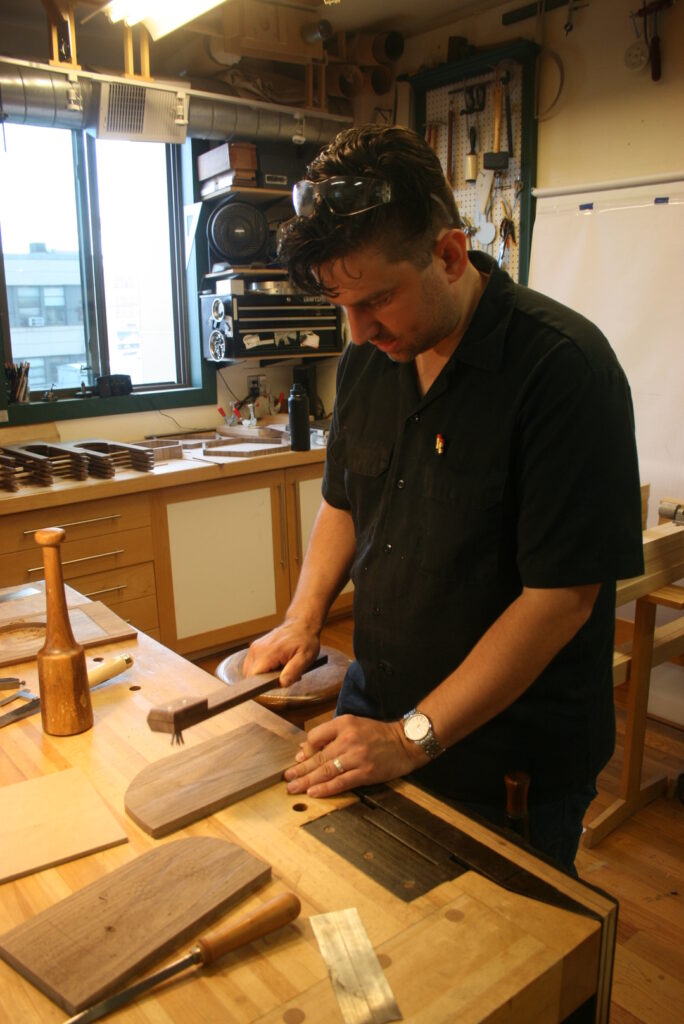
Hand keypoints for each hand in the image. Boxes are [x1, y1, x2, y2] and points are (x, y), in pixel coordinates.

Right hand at [242, 619, 319, 686]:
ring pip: (250, 671)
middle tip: (283, 675)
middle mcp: (256, 649)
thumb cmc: (305, 640)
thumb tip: (282, 683)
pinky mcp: (255, 647)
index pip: (254, 677)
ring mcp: (254, 647)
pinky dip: (261, 669)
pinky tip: (275, 665)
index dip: (264, 685)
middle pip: (250, 676)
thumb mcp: (305, 658)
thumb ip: (293, 671)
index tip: (278, 681)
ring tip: (280, 669)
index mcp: (268, 652)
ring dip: (263, 675)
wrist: (301, 624)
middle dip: (265, 681)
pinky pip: (252, 665)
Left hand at [283, 714, 428, 797]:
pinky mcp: (365, 772)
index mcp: (344, 724)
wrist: (405, 742)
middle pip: (318, 757)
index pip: (316, 736)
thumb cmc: (378, 734)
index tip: (298, 759)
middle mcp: (349, 739)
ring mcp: (357, 757)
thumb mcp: (354, 725)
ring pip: (326, 771)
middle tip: (286, 778)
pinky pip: (341, 782)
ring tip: (293, 788)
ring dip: (307, 781)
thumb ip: (332, 734)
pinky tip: (313, 793)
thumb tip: (306, 749)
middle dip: (300, 769)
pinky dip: (325, 788)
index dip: (305, 749)